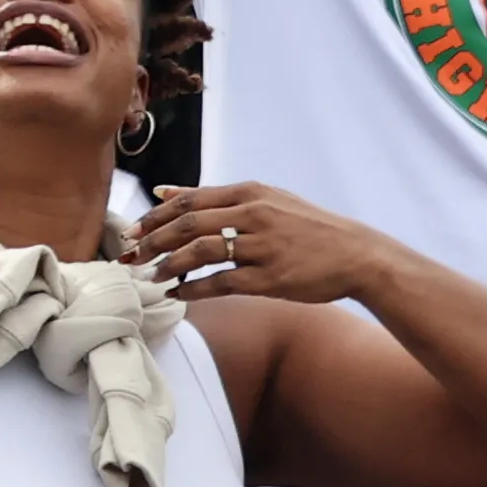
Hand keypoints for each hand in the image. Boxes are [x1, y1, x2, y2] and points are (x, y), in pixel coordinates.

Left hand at [131, 181, 398, 303]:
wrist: (357, 254)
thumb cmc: (310, 228)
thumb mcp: (266, 200)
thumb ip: (215, 198)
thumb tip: (164, 191)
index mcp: (250, 193)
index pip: (189, 199)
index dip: (155, 216)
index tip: (132, 230)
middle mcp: (253, 215)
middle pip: (188, 224)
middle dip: (152, 240)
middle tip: (129, 254)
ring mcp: (262, 247)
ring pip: (201, 252)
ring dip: (169, 265)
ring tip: (150, 276)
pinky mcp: (270, 278)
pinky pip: (223, 283)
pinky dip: (196, 290)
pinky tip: (179, 295)